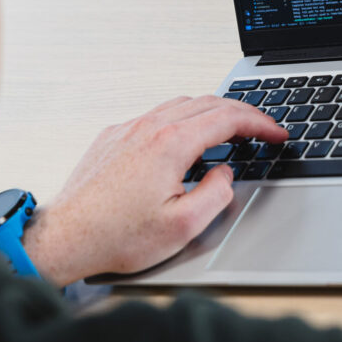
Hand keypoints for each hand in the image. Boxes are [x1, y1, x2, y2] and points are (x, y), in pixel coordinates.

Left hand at [22, 95, 286, 284]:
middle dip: (241, 114)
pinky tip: (185, 140)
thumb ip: (217, 194)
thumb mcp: (183, 225)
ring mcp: (128, 129)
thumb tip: (226, 175)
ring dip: (212, 113)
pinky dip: (182, 120)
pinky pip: (155, 116)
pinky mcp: (112, 137)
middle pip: (207, 103)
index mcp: (171, 143)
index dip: (260, 123)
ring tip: (230, 132)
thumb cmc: (115, 235)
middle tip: (261, 131)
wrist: (65, 238)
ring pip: (180, 105)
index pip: (229, 117)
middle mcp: (149, 127)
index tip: (276, 132)